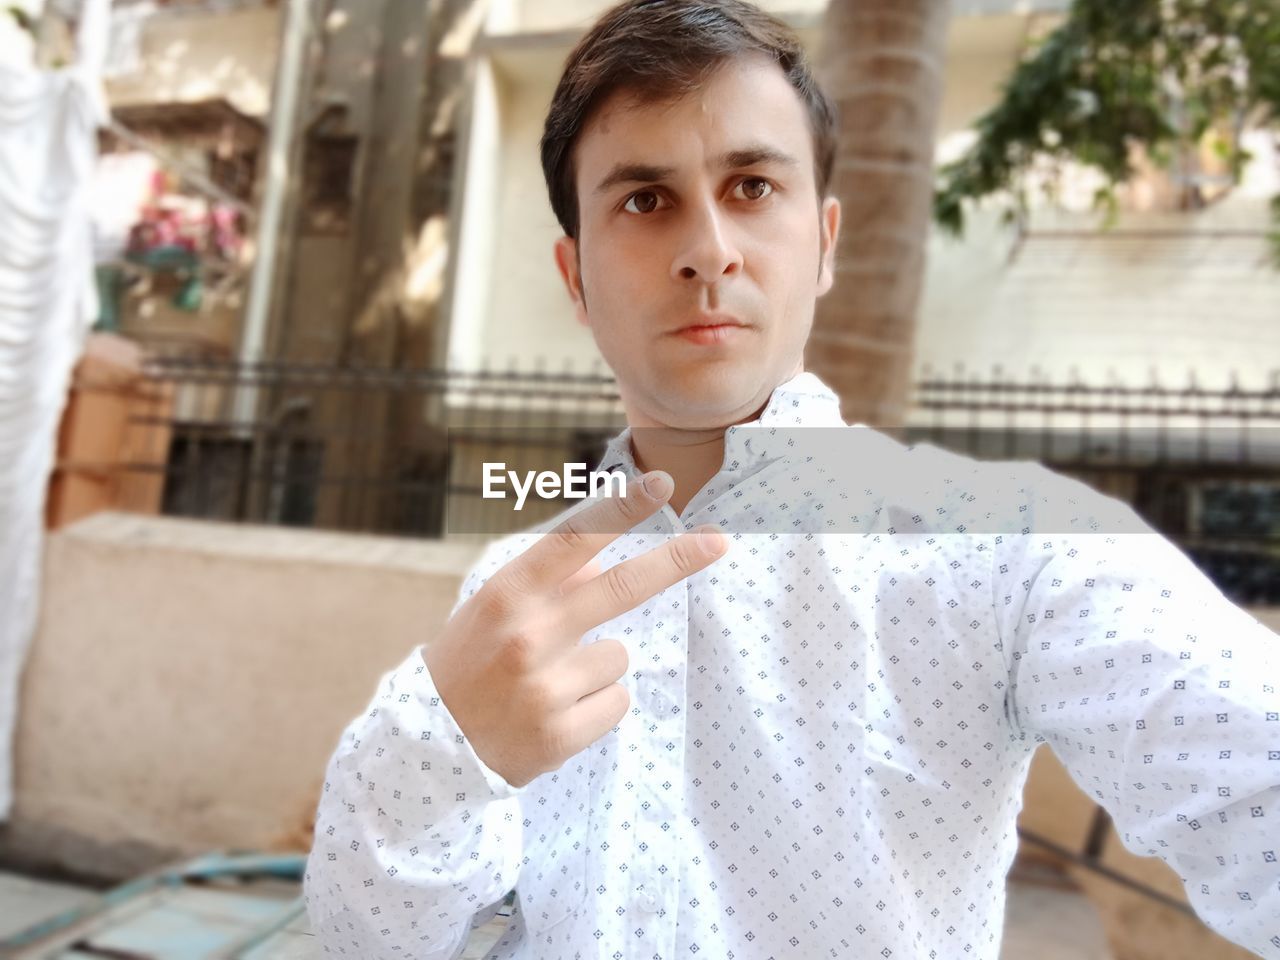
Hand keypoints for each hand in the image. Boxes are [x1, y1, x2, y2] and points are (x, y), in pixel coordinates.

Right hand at [423, 471, 725, 787]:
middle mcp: (528, 635)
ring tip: (549, 685)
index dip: (619, 509)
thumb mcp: (493, 611)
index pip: (572, 539)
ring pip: (618, 656)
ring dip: (596, 666)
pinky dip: (596, 707)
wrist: (430, 746)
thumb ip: (547, 585)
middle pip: (620, 587)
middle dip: (677, 559)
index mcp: (506, 595)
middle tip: (719, 541)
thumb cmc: (469, 664)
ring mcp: (546, 687)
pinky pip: (616, 701)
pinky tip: (556, 714)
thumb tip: (600, 562)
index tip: (660, 482)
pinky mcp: (561, 734)